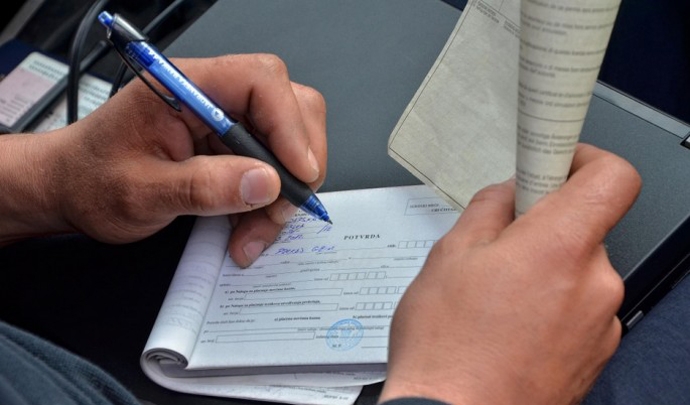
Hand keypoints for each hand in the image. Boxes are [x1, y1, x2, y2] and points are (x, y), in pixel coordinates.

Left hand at [0, 54, 325, 266]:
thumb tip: (266, 183)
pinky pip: (273, 166)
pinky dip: (271, 201)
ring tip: (253, 233)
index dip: (289, 124)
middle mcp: (212, 96)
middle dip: (295, 165)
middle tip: (279, 210)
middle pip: (290, 108)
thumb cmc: (91, 181)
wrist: (72, 191)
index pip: (260, 81)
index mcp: (185, 86)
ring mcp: (226, 121)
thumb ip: (202, 187)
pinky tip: (248, 227)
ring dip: (284, 192)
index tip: (296, 173)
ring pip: (289, 143)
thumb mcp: (140, 193)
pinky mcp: (231, 146)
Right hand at [378, 144, 640, 404]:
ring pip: (580, 270)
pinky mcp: (595, 355)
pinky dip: (552, 305)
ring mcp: (600, 324)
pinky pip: (580, 309)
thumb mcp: (449, 256)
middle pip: (587, 227)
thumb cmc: (446, 348)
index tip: (559, 162)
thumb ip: (490, 210)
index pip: (613, 178)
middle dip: (546, 225)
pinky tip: (509, 324)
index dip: (586, 160)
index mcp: (560, 247)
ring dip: (547, 269)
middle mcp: (595, 284)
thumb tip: (509, 194)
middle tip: (502, 240)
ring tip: (497, 294)